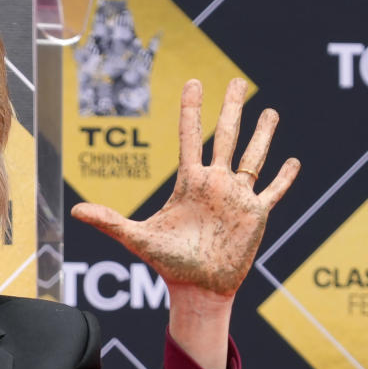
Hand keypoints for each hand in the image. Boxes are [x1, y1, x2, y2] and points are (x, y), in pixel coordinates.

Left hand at [71, 78, 299, 297]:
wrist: (197, 288)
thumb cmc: (168, 263)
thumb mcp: (137, 238)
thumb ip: (109, 222)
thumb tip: (75, 211)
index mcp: (189, 183)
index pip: (190, 137)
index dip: (191, 110)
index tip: (193, 83)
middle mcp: (214, 184)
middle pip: (226, 136)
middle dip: (231, 107)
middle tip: (235, 80)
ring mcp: (236, 197)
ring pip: (253, 157)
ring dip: (263, 134)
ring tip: (270, 110)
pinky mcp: (256, 215)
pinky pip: (273, 190)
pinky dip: (284, 177)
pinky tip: (293, 160)